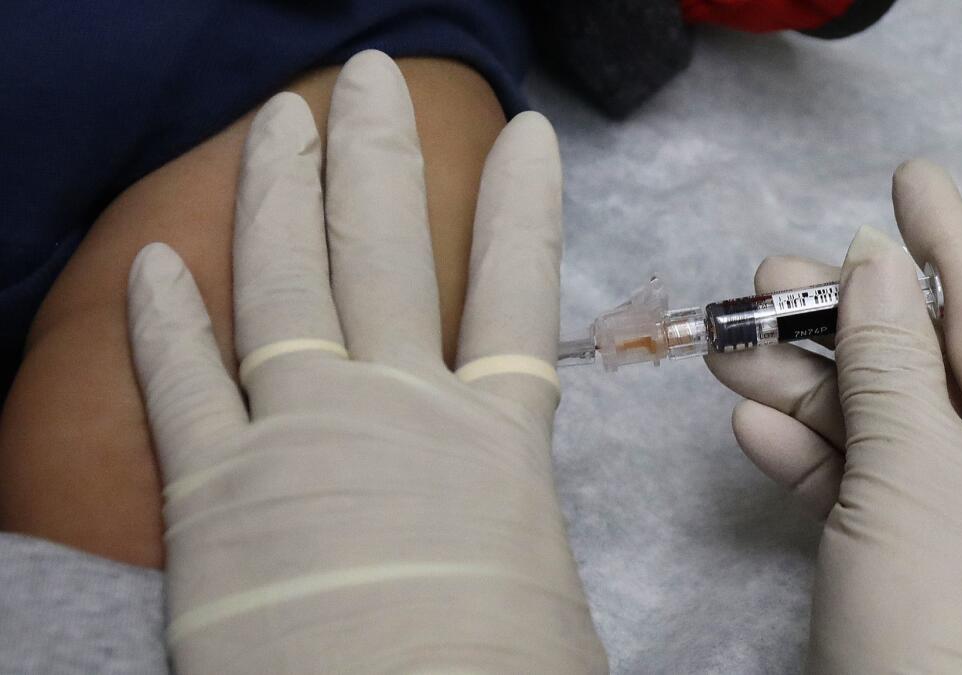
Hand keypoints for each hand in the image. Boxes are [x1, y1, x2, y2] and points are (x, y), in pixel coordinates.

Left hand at [127, 51, 604, 672]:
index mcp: (496, 442)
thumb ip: (511, 542)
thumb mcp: (540, 602)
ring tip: (280, 118)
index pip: (516, 291)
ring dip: (279, 191)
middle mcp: (399, 410)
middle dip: (377, 154)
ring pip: (285, 283)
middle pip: (385, 252)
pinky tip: (155, 259)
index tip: (530, 136)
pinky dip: (165, 318)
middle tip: (367, 78)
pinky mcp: (213, 492)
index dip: (523, 207)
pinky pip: (181, 382)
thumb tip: (495, 551)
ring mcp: (300, 436)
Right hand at [706, 160, 961, 672]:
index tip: (908, 174)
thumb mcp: (913, 466)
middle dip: (838, 321)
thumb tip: (870, 260)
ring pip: (865, 421)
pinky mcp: (885, 552)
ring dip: (797, 382)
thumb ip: (887, 358)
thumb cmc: (938, 604)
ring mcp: (941, 517)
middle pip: (914, 369)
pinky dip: (797, 450)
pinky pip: (842, 480)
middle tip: (770, 272)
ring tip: (733, 338)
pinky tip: (751, 420)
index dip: (947, 243)